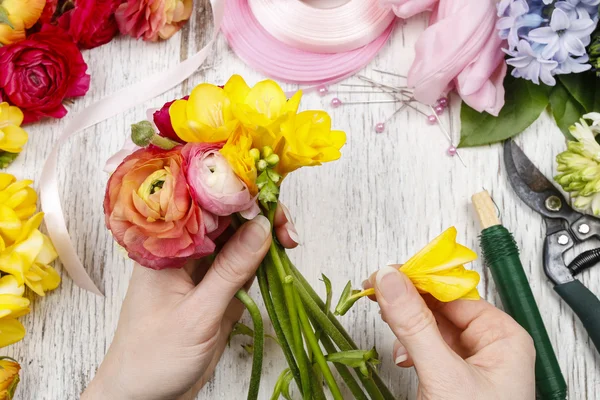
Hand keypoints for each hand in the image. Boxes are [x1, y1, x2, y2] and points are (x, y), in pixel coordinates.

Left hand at [82, 204, 298, 399]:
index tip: (271, 207)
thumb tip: (263, 226)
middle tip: (288, 231)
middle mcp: (185, 251)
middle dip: (259, 216)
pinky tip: (279, 258)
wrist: (142, 397)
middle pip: (226, 218)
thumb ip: (231, 269)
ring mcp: (202, 270)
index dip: (240, 198)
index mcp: (166, 248)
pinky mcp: (216, 289)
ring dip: (265, 237)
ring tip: (290, 241)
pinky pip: (243, 265)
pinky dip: (263, 260)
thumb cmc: (154, 358)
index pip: (205, 207)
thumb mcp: (198, 314)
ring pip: (238, 239)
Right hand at [365, 266, 535, 399]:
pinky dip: (410, 349)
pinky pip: (428, 349)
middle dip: (409, 305)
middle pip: (441, 308)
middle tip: (377, 291)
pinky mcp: (453, 379)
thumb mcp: (442, 373)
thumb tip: (391, 280)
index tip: (387, 273)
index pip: (454, 294)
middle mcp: (490, 347)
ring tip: (391, 332)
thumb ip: (415, 324)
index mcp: (503, 338)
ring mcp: (471, 364)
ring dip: (407, 329)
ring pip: (431, 328)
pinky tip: (402, 356)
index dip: (419, 281)